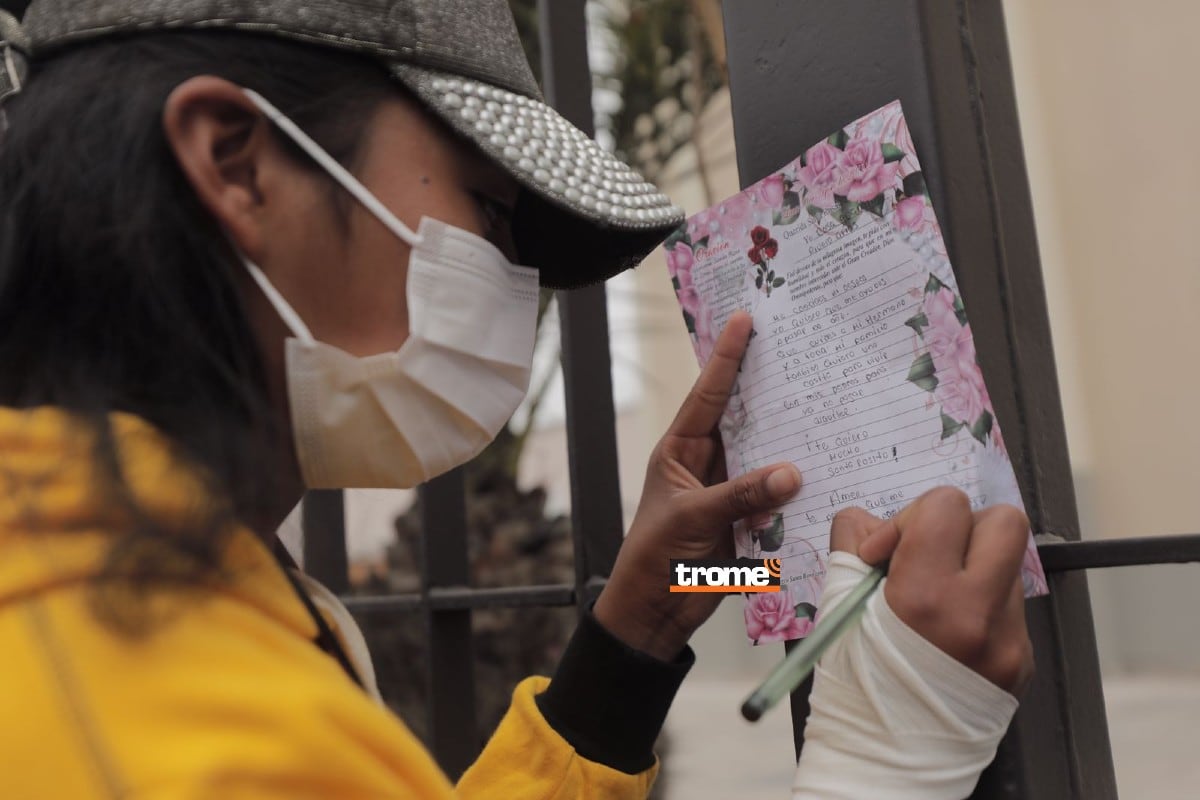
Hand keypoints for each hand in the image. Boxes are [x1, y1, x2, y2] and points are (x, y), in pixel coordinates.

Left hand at [594, 311, 801, 660]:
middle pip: (744, 419)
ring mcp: (730, 490)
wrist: (655, 612)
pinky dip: (799, 485)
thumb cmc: (655, 558)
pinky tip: (828, 467)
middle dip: (770, 390)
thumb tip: (792, 472)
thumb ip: (741, 495)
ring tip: (827, 404)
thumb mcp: (693, 519)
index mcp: (680, 451)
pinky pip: (778, 494)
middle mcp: (707, 463)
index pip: (707, 396)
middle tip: (800, 353)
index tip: (744, 320)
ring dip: (791, 438)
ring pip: (767, 455)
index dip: (726, 358)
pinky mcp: (749, 518)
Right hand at [829, 488, 1033, 693]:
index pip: (947, 506)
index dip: (910, 515)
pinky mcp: (1023, 663)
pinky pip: (1010, 607)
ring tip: (936, 597)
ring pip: (1009, 565)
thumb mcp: (838, 607)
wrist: (887, 763)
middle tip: (931, 553)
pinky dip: (980, 604)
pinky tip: (949, 631)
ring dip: (972, 566)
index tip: (885, 552)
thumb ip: (852, 545)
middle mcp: (979, 617)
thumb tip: (870, 519)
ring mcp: (1010, 642)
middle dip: (964, 526)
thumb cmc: (855, 686)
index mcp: (927, 597)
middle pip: (1004, 522)